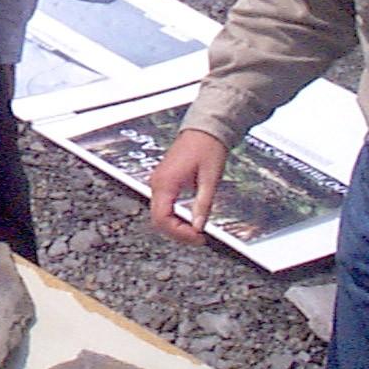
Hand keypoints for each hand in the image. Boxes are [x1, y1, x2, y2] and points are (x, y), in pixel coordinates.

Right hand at [148, 128, 228, 244]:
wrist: (204, 130)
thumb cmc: (207, 149)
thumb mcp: (210, 179)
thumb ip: (203, 204)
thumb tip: (199, 227)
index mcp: (165, 183)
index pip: (162, 218)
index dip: (179, 233)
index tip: (198, 237)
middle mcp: (157, 183)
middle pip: (158, 220)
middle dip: (177, 233)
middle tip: (199, 238)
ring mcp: (158, 182)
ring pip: (159, 214)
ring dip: (175, 227)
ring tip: (196, 231)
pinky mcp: (163, 181)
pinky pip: (162, 206)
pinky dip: (174, 217)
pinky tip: (189, 220)